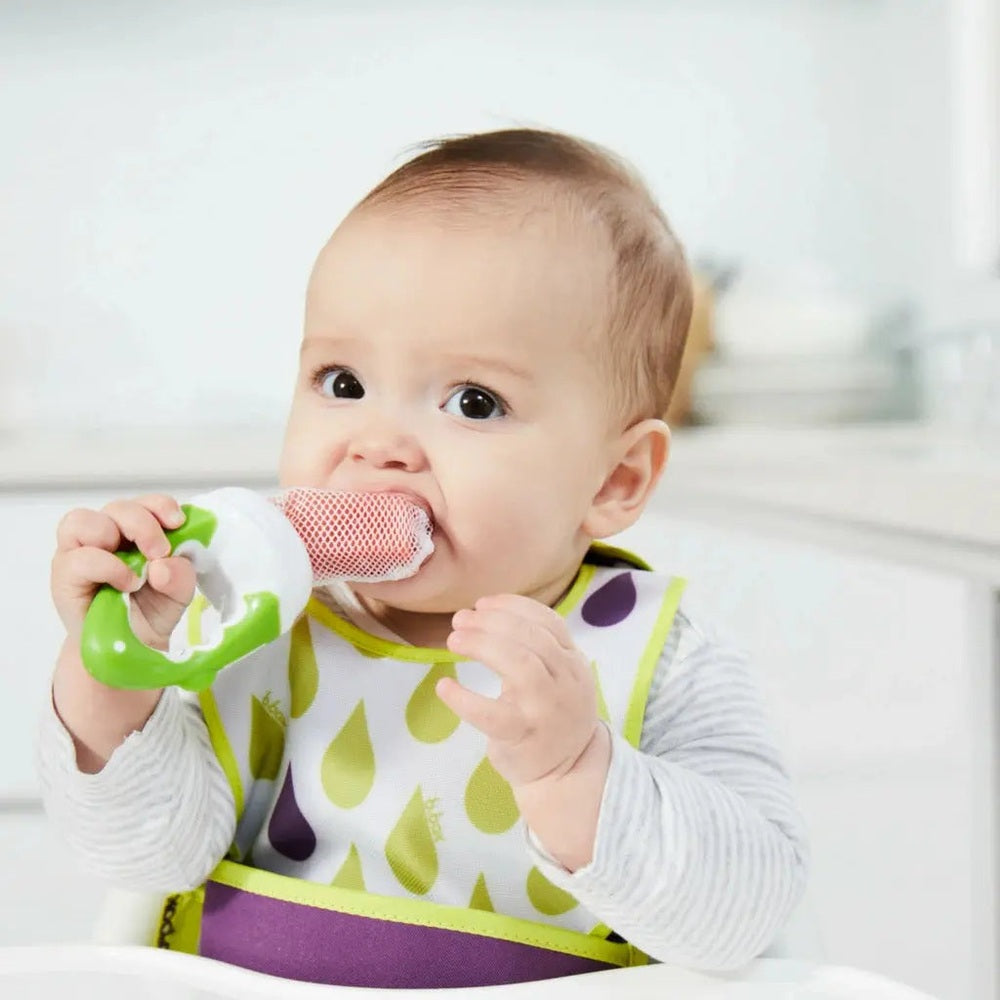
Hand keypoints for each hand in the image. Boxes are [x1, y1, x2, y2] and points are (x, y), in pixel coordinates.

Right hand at [51, 494, 196, 652]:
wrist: (127, 650)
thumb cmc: (149, 613)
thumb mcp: (178, 595)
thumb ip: (180, 576)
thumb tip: (164, 565)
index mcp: (136, 532)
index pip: (145, 504)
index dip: (161, 506)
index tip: (178, 522)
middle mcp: (107, 535)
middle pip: (118, 507)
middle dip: (144, 523)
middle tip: (161, 551)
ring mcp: (81, 552)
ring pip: (84, 520)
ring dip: (116, 538)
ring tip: (140, 566)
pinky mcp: (64, 575)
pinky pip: (79, 558)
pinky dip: (108, 567)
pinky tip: (126, 583)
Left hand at [438, 594, 600, 790]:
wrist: (568, 773)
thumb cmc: (552, 716)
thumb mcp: (557, 676)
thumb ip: (534, 647)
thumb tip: (481, 614)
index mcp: (574, 662)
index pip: (549, 622)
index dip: (513, 607)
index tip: (482, 604)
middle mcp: (567, 681)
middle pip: (532, 638)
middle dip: (492, 623)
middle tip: (460, 621)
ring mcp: (547, 709)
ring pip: (520, 665)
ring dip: (483, 645)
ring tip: (453, 641)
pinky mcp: (524, 736)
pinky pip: (491, 714)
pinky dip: (463, 698)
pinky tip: (444, 687)